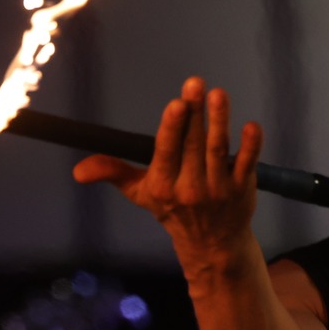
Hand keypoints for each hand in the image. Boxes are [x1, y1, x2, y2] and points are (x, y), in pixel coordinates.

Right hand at [73, 77, 263, 271]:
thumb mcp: (139, 193)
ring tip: (219, 95)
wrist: (212, 245)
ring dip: (219, 121)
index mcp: (163, 185)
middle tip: (196, 84)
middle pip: (193, 144)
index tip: (176, 104)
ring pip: (218, 149)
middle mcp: (191, 188)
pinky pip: (246, 163)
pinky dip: (250, 146)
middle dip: (195, 113)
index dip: (172, 128)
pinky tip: (251, 125)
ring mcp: (219, 189)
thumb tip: (77, 171)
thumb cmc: (172, 209)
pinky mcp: (242, 188)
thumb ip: (112, 173)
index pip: (167, 152)